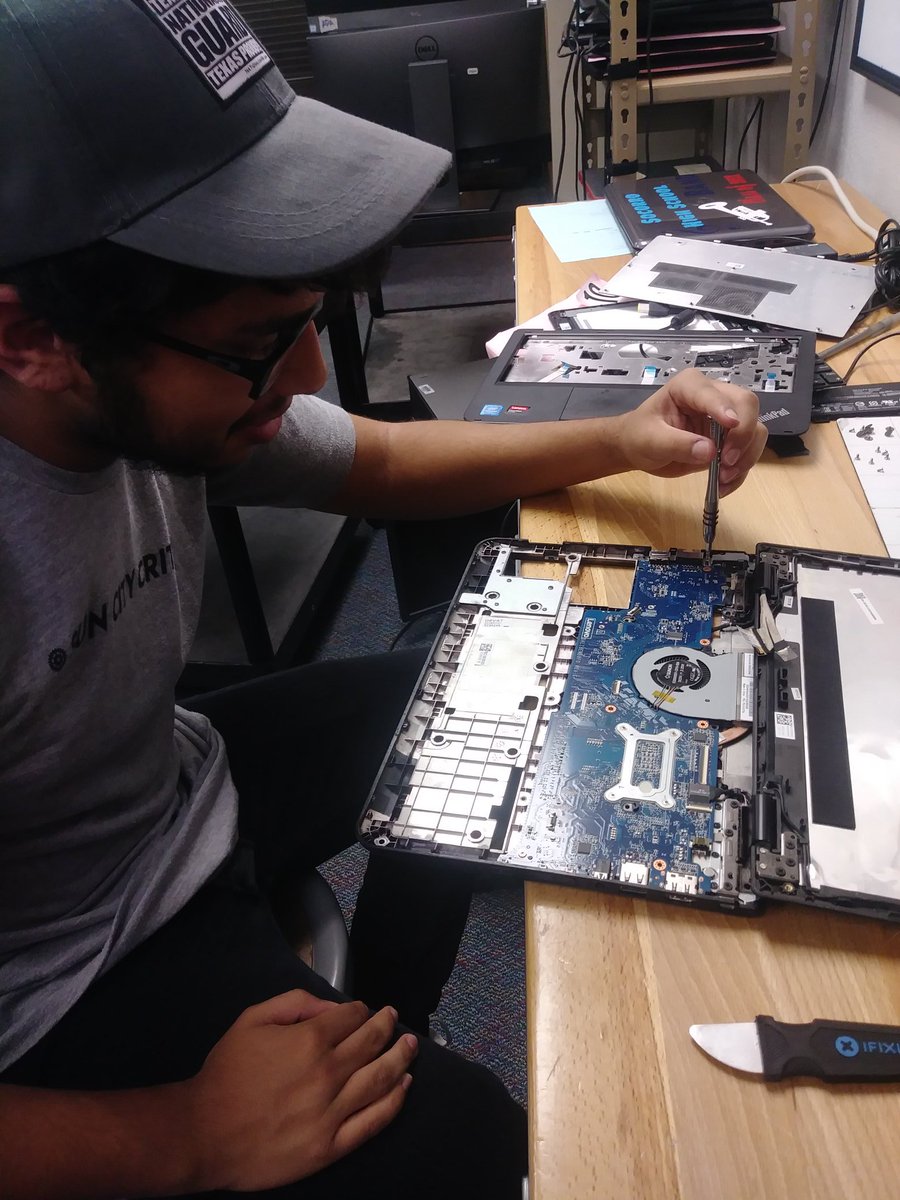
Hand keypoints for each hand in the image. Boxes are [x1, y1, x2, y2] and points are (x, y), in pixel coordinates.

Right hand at [180, 990, 417, 1192]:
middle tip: (394, 1020)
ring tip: (411, 1046)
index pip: (352, 1018)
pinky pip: (374, 1121)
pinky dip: (394, 1101)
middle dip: (387, 1027)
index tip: (365, 1011)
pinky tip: (404, 1086)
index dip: (362, 1011)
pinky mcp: (331, 1146)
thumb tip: (332, 1006)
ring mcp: (332, 1112)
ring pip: (381, 1079)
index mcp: (309, 1040)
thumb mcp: (252, 1020)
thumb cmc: (226, 1074)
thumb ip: (295, 1004)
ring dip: (401, 1058)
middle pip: (372, 1043)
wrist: (203, 1133)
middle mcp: (327, 1073)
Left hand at [611, 368, 766, 495]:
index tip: (731, 425)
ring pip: (755, 429)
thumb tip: (709, 451)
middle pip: (747, 404)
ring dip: (746, 456)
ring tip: (723, 477)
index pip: (714, 393)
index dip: (725, 408)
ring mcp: (724, 417)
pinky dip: (741, 470)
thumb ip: (677, 444)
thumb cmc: (640, 435)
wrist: (639, 449)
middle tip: (726, 461)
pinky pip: (749, 450)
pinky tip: (724, 484)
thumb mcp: (651, 440)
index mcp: (689, 386)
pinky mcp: (729, 438)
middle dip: (743, 434)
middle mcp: (713, 396)